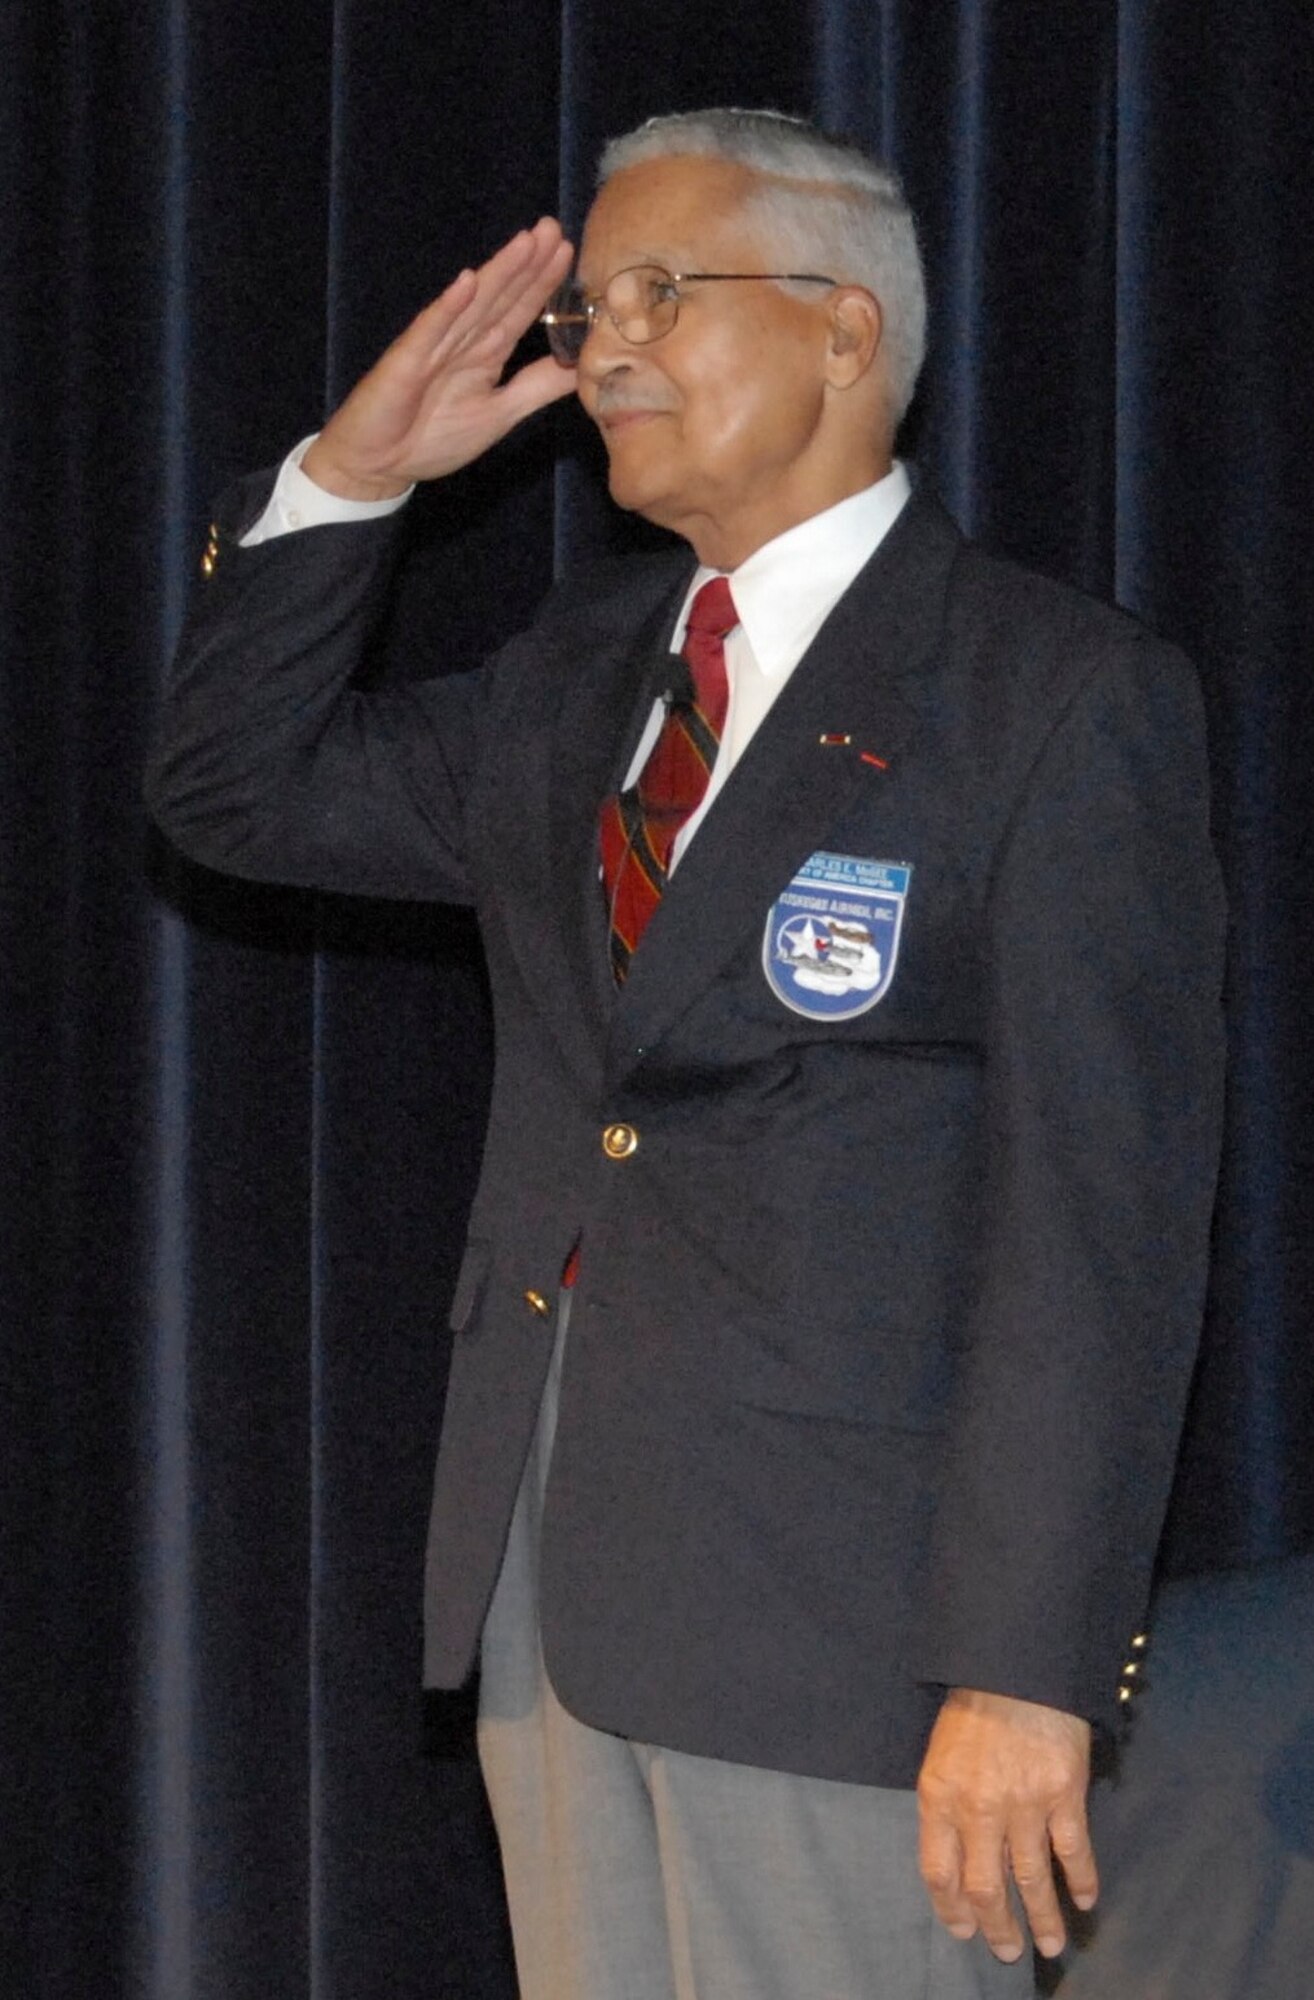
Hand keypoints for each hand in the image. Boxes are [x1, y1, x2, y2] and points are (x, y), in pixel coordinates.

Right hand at [303, 218, 576, 499]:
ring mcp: (433, 348)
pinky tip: (467, 283)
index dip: (542, 281)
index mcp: (485, 354)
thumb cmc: (432, 439)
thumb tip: (583, 367)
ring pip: (472, 306)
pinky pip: (429, 331)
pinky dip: (448, 308)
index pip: (519, 310)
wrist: (378, 466)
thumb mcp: (501, 414)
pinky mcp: (405, 363)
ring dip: (498, 273)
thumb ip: (539, 387)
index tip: (568, 251)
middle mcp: (462, 342)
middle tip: (554, 228)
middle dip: (527, 263)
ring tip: (526, 242)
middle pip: (500, 297)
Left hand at [917, 1687, 1096, 1962]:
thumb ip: (946, 1806)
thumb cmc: (973, 1708)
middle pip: (985, 1887)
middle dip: (998, 1927)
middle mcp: (979, 1809)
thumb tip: (957, 1857)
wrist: (1016, 1666)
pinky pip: (1073, 1850)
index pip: (939, 1872)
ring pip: (1032, 1879)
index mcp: (941, 1797)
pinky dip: (1081, 1880)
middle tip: (1007, 1951)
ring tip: (1050, 1945)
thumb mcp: (941, 1756)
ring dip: (1043, 1918)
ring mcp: (1024, 1804)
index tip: (964, 1930)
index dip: (951, 1909)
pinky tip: (1085, 1900)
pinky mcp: (1064, 1795)